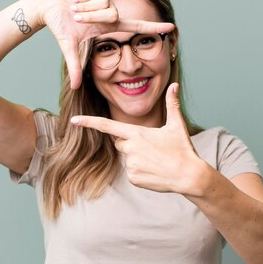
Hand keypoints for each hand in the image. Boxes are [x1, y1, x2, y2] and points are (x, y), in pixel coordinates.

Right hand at [32, 0, 174, 89]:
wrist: (46, 4)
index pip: (136, 27)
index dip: (153, 28)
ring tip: (73, 6)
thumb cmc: (59, 24)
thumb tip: (74, 88)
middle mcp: (109, 9)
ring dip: (85, 8)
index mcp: (108, 24)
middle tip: (76, 17)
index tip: (172, 27)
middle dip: (91, 18)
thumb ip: (75, 66)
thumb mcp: (69, 46)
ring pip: (104, 4)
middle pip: (114, 16)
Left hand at [70, 83, 204, 193]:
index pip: (107, 126)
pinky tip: (155, 171)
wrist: (189, 176)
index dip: (89, 122)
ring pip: (128, 158)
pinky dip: (142, 172)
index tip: (74, 120)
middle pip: (120, 143)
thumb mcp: (176, 125)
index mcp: (137, 133)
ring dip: (139, 158)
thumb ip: (172, 104)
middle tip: (152, 148)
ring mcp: (131, 164)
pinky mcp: (133, 178)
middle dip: (132, 143)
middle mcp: (130, 148)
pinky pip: (132, 173)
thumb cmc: (182, 149)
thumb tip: (174, 85)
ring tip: (157, 161)